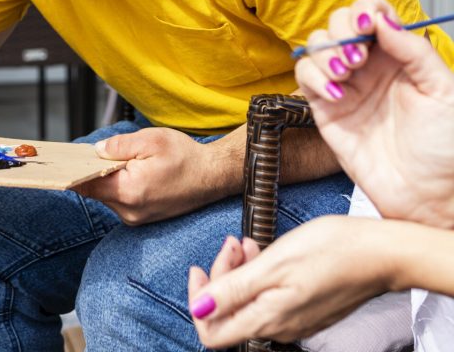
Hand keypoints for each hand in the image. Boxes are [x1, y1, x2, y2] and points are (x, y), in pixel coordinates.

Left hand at [71, 128, 222, 224]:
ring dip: (107, 178)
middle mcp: (130, 211)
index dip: (73, 171)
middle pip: (96, 190)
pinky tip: (127, 170)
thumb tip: (96, 151)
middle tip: (87, 152)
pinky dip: (118, 185)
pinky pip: (120, 200)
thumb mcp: (151, 140)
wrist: (213, 176)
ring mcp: (136, 217)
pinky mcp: (142, 217)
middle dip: (92, 171)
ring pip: (108, 195)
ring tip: (115, 159)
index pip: (87, 185)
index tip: (62, 162)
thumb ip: (119, 146)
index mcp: (129, 191)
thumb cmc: (185, 156)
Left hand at [188, 216, 392, 345]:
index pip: (212, 332)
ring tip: (247, 243)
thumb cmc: (330, 252)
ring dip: (240, 269)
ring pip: (248, 300)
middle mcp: (279, 327)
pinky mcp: (305, 308)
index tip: (199, 268)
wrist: (379, 254)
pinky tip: (265, 252)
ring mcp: (293, 319)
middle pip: (229, 311)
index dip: (197, 301)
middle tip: (233, 244)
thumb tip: (199, 309)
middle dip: (221, 274)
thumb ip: (233, 290)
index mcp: (267, 320)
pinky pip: (269, 296)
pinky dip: (259, 273)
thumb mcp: (273, 264)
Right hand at [294, 0, 453, 226]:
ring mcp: (344, 84)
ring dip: (326, 54)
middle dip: (342, 32)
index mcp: (398, 54)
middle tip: (358, 58)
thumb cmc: (445, 148)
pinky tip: (337, 95)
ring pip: (315, 45)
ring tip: (346, 75)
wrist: (428, 195)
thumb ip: (413, 51)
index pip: (372, 13)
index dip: (364, 10)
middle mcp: (368, 64)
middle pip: (338, 23)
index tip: (367, 26)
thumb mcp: (444, 91)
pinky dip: (314, 78)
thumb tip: (381, 19)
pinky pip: (304, 76)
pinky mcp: (324, 107)